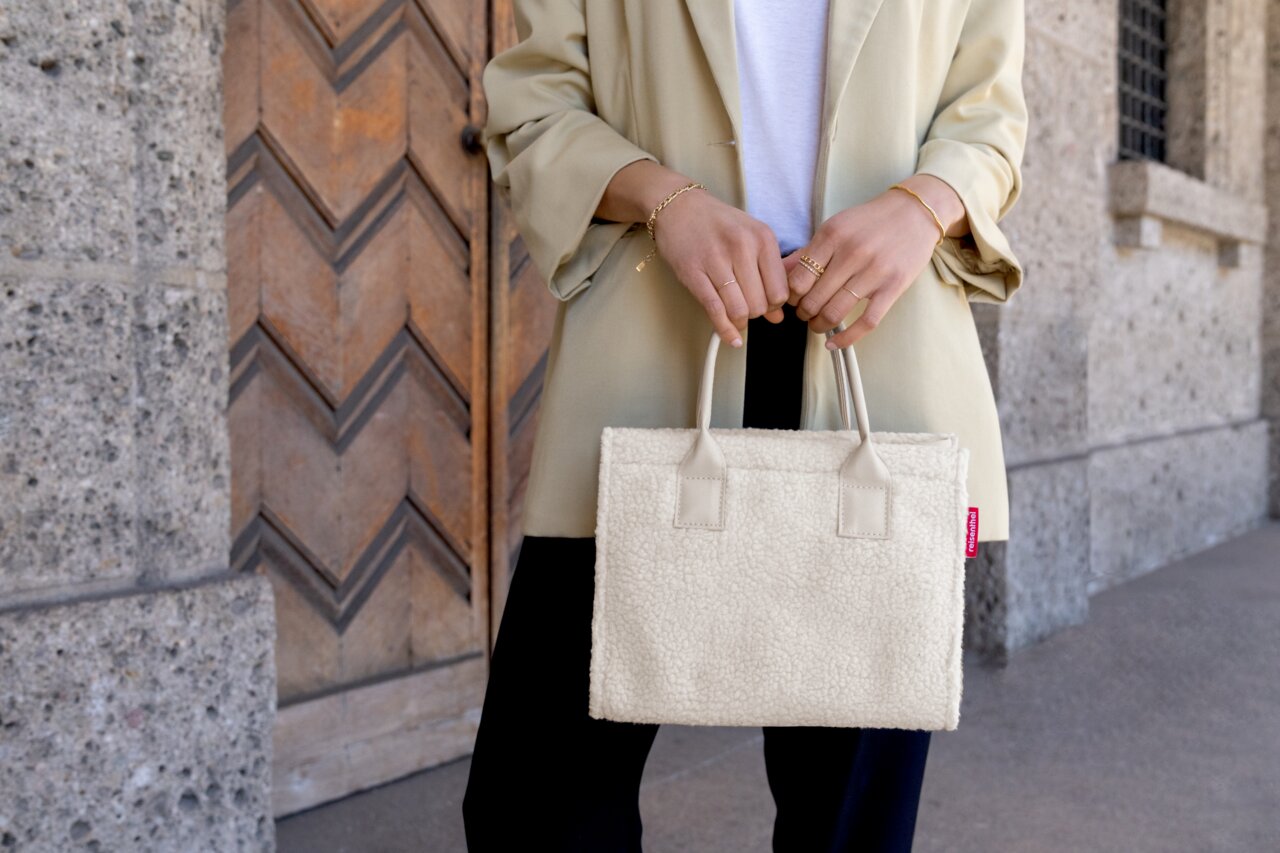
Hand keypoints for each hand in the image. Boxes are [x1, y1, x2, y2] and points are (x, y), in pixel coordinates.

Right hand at [652, 189, 788, 347]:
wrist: (678, 207)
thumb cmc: (717, 223)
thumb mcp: (751, 238)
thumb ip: (768, 274)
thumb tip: (778, 316)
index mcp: (762, 238)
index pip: (780, 290)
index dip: (774, 305)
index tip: (766, 304)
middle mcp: (742, 247)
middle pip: (760, 304)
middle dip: (755, 313)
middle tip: (747, 307)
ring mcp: (716, 260)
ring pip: (739, 310)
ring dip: (740, 321)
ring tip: (736, 316)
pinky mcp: (693, 272)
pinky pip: (715, 309)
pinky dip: (724, 329)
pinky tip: (731, 337)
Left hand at [782, 179, 961, 348]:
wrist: (914, 213)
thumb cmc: (869, 222)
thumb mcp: (835, 228)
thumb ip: (807, 252)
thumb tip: (777, 273)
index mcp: (832, 235)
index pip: (798, 279)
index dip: (791, 297)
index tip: (793, 300)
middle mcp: (852, 252)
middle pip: (814, 299)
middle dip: (804, 313)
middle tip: (805, 314)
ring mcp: (874, 271)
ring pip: (835, 312)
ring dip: (819, 325)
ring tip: (817, 324)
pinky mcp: (893, 286)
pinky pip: (866, 322)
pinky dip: (846, 339)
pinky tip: (834, 344)